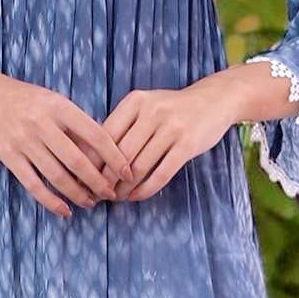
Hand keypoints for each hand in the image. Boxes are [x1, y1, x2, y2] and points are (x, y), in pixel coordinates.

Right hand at [0, 66, 134, 219]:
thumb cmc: (24, 98)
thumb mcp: (53, 101)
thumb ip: (75, 123)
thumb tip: (104, 150)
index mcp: (59, 107)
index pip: (96, 134)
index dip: (115, 156)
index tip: (128, 172)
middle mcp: (43, 124)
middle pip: (78, 160)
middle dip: (99, 182)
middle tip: (112, 195)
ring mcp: (24, 141)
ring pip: (58, 176)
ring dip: (78, 194)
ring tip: (91, 202)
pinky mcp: (9, 156)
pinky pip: (34, 184)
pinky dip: (51, 201)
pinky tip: (65, 210)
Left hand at [99, 79, 236, 204]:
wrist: (214, 100)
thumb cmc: (171, 108)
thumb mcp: (145, 106)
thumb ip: (122, 125)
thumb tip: (91, 156)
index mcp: (135, 101)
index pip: (105, 134)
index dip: (93, 159)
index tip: (85, 177)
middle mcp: (152, 111)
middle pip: (120, 154)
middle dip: (106, 178)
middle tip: (98, 193)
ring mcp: (171, 128)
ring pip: (139, 167)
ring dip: (125, 188)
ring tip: (117, 197)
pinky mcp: (188, 145)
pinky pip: (161, 174)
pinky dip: (146, 189)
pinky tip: (137, 197)